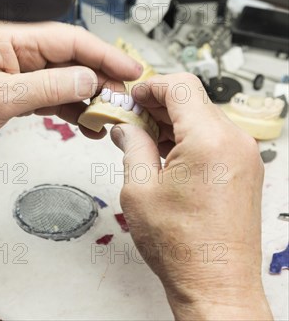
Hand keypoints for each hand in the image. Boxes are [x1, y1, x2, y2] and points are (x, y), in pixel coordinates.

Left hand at [0, 21, 141, 153]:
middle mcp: (19, 56)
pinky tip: (85, 124)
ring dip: (89, 99)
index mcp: (15, 42)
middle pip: (73, 61)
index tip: (130, 70)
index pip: (71, 42)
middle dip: (102, 79)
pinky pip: (52, 100)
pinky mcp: (14, 97)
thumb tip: (86, 81)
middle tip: (125, 100)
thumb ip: (46, 88)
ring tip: (109, 116)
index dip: (105, 54)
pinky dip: (71, 112)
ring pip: (66, 82)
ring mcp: (18, 77)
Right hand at [110, 73, 270, 319]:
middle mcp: (234, 143)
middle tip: (129, 120)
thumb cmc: (182, 246)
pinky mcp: (245, 170)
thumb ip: (132, 147)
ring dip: (172, 122)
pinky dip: (188, 138)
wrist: (216, 283)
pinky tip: (165, 155)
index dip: (149, 86)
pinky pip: (214, 138)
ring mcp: (244, 156)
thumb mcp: (139, 190)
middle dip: (157, 105)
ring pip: (203, 118)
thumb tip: (126, 127)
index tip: (130, 97)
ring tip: (143, 141)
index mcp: (208, 141)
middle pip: (192, 100)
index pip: (180, 87)